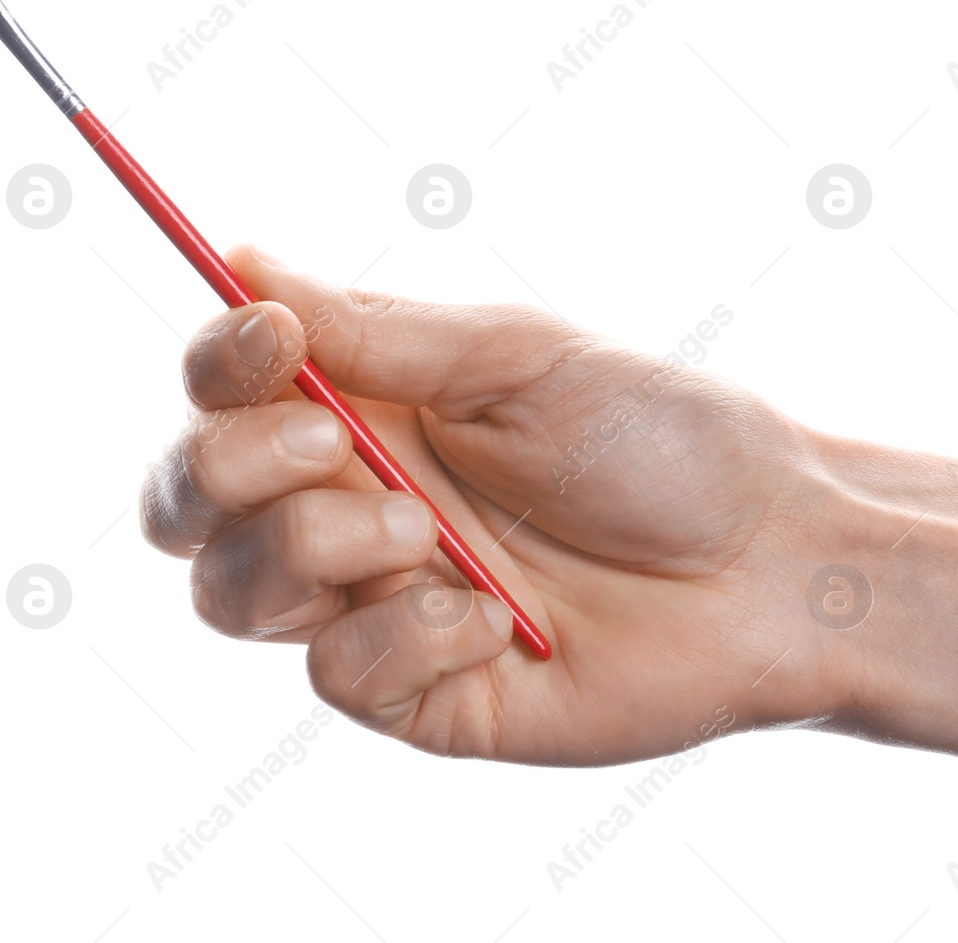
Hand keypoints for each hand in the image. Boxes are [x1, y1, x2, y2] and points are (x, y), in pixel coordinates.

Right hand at [140, 247, 855, 763]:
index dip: (215, 367)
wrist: (769, 562)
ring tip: (426, 531)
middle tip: (335, 442)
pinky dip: (401, 636)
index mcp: (370, 412)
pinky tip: (492, 617)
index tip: (273, 340)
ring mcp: (380, 608)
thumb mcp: (518, 358)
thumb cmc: (662, 441)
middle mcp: (353, 508)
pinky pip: (336, 677)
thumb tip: (239, 262)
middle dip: (226, 468)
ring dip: (315, 548)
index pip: (222, 395)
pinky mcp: (422, 696)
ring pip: (234, 596)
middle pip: (187, 504)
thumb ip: (373, 331)